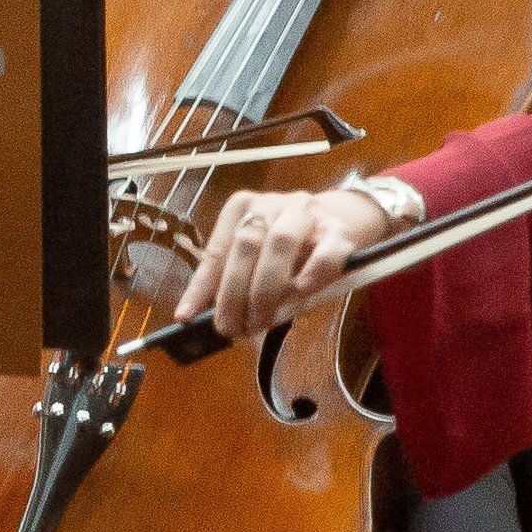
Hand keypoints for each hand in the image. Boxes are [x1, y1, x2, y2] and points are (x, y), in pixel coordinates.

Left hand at [182, 182, 407, 341]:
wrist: (344, 219)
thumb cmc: (291, 246)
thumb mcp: (257, 258)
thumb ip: (233, 279)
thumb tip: (202, 316)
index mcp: (244, 207)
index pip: (217, 250)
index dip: (201, 286)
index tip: (187, 316)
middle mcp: (273, 204)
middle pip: (246, 244)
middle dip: (234, 293)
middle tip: (232, 328)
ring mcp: (307, 213)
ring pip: (281, 243)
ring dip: (266, 288)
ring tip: (260, 321)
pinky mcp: (340, 230)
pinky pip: (326, 250)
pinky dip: (313, 270)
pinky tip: (301, 290)